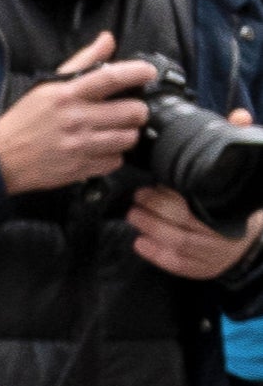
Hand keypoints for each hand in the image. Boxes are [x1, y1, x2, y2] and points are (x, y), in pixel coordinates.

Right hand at [0, 33, 157, 192]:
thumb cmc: (22, 122)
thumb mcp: (47, 87)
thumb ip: (82, 62)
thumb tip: (107, 40)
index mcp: (67, 95)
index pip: (112, 78)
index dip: (138, 72)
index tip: (149, 73)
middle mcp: (75, 120)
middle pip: (131, 112)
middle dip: (138, 111)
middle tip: (131, 112)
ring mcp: (77, 146)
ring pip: (127, 139)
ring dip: (128, 135)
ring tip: (117, 132)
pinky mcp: (77, 169)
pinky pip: (113, 162)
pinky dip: (113, 157)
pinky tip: (102, 151)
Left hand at [132, 134, 262, 279]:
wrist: (257, 232)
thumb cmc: (242, 199)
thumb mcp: (243, 171)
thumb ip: (240, 142)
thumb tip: (238, 117)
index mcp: (235, 206)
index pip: (202, 199)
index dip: (174, 194)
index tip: (154, 185)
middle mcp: (227, 232)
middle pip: (185, 221)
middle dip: (156, 209)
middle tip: (138, 196)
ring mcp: (216, 253)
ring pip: (177, 243)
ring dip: (150, 229)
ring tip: (133, 214)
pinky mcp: (205, 268)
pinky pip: (177, 263)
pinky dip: (155, 254)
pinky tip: (139, 241)